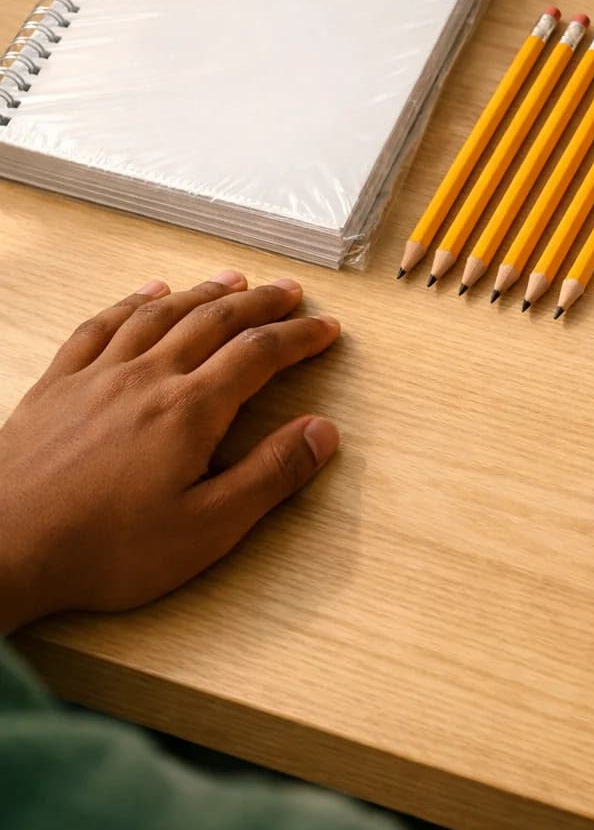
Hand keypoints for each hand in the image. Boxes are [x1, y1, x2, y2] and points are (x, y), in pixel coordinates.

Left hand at [0, 270, 340, 633]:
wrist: (4, 547)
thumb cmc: (104, 549)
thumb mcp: (206, 530)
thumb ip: (269, 476)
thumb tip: (323, 433)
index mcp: (190, 410)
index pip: (259, 354)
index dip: (299, 337)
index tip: (325, 329)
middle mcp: (148, 377)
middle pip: (215, 320)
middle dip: (260, 302)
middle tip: (289, 292)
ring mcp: (99, 375)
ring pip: (162, 313)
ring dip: (203, 292)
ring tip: (232, 281)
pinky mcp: (59, 384)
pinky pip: (102, 325)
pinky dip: (132, 302)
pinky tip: (147, 293)